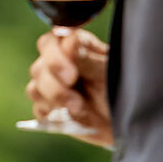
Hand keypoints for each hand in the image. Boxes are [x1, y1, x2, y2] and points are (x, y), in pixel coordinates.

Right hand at [26, 29, 112, 147]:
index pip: (51, 43)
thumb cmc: (121, 90)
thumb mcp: (109, 74)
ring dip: (55, 101)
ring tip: (79, 109)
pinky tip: (69, 117)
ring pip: (35, 88)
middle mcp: (59, 63)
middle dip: (55, 86)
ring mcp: (52, 85)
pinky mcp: (50, 107)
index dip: (55, 58)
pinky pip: (38, 108)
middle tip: (76, 100)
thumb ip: (89, 59)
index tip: (71, 76)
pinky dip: (51, 114)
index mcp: (75, 47)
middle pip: (39, 67)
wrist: (127, 120)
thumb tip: (71, 41)